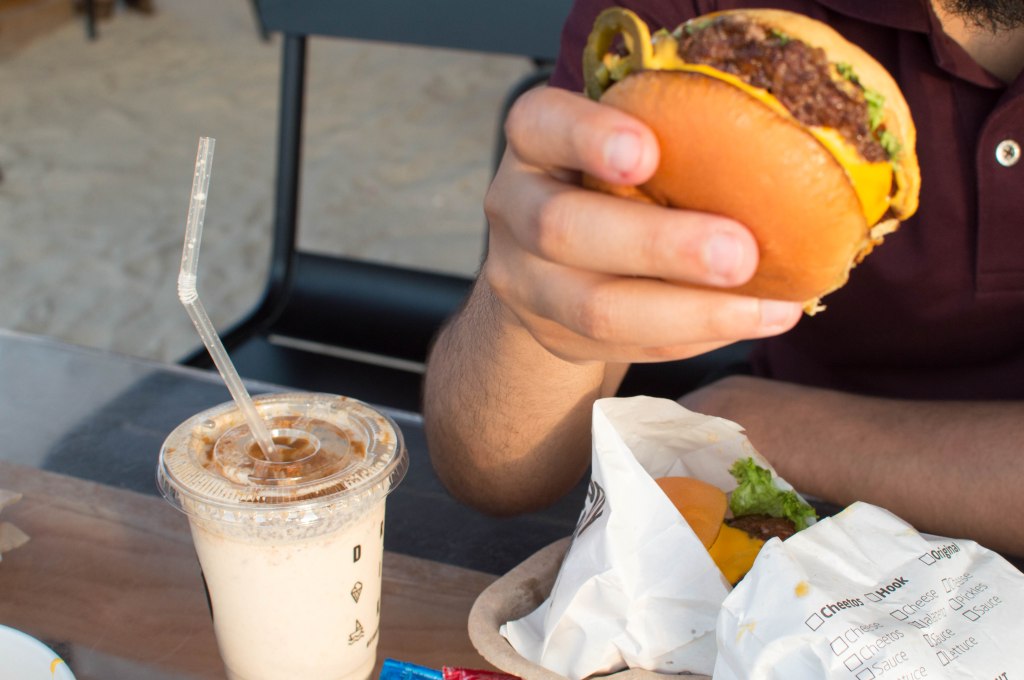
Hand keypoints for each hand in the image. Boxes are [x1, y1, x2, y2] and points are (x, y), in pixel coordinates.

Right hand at [483, 86, 802, 364]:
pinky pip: (624, 345)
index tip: (646, 151)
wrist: (546, 257)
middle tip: (740, 253)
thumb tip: (793, 141)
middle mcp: (514, 207)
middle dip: (658, 245)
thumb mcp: (620, 138)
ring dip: (690, 312)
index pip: (540, 125)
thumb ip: (669, 134)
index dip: (587, 137)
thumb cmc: (608, 177)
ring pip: (594, 309)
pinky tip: (753, 321)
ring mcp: (523, 280)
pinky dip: (695, 337)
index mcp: (532, 141)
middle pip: (564, 230)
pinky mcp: (552, 334)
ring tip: (771, 308)